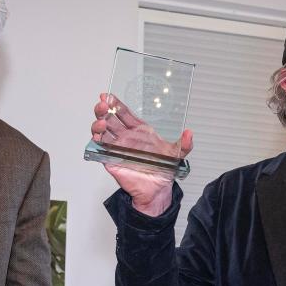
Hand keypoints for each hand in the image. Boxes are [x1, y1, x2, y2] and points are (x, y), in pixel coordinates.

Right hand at [92, 93, 193, 216]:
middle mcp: (126, 137)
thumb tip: (189, 133)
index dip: (115, 104)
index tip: (109, 96)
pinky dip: (96, 141)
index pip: (124, 113)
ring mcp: (117, 148)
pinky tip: (98, 136)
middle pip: (109, 119)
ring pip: (102, 131)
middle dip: (104, 109)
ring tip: (101, 121)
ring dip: (98, 123)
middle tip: (103, 105)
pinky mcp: (111, 160)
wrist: (157, 190)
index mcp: (139, 131)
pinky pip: (100, 148)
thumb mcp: (177, 154)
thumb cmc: (163, 170)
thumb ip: (184, 144)